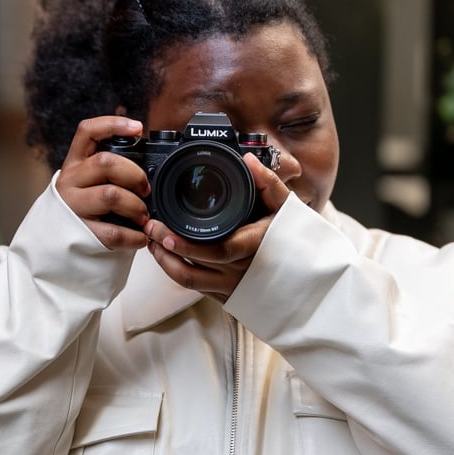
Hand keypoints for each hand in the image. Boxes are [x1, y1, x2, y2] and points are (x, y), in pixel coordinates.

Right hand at [56, 116, 150, 248]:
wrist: (49, 245)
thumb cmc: (82, 208)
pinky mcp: (80, 233)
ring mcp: (73, 206)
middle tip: (146, 189)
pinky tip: (140, 236)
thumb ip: (110, 170)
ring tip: (143, 216)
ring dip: (136, 205)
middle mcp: (70, 180)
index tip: (138, 128)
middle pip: (105, 162)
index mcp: (75, 163)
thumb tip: (149, 162)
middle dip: (135, 174)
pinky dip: (134, 236)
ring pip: (111, 195)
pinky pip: (113, 232)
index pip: (87, 132)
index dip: (113, 125)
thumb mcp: (88, 182)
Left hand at [144, 153, 290, 301]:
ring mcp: (229, 285)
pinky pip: (193, 287)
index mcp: (252, 247)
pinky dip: (174, 270)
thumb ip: (269, 183)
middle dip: (166, 249)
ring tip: (152, 240)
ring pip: (188, 280)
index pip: (216, 251)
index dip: (187, 246)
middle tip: (152, 227)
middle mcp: (238, 271)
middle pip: (193, 268)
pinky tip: (165, 254)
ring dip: (165, 262)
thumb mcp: (286, 209)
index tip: (166, 234)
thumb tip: (249, 160)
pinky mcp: (223, 295)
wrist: (301, 277)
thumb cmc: (291, 240)